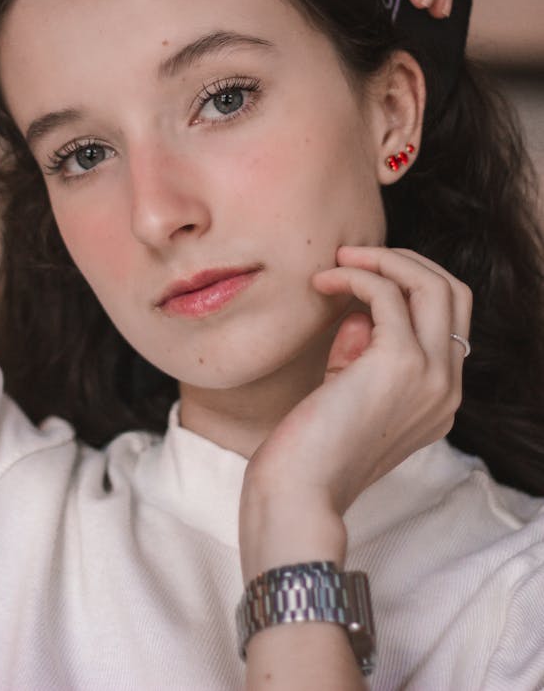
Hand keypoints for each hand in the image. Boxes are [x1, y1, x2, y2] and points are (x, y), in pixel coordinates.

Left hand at [239, 246, 470, 575]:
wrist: (298, 494)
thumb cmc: (310, 446)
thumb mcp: (346, 390)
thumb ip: (362, 349)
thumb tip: (361, 308)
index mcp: (441, 397)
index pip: (451, 316)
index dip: (410, 283)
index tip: (362, 276)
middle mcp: (448, 386)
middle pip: (452, 291)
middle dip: (404, 260)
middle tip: (353, 257)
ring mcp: (432, 375)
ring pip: (432, 283)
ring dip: (382, 260)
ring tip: (337, 263)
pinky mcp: (401, 363)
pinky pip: (386, 293)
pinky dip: (355, 277)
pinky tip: (321, 284)